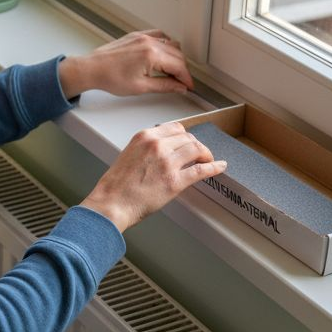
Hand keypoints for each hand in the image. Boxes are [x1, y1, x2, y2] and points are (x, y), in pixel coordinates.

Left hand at [58, 31, 193, 98]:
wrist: (92, 69)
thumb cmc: (110, 78)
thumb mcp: (140, 87)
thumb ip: (164, 86)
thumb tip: (179, 87)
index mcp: (151, 55)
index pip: (178, 66)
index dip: (186, 78)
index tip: (188, 86)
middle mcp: (149, 42)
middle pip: (178, 55)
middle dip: (182, 69)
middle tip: (180, 83)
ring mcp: (143, 36)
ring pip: (170, 43)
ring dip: (175, 57)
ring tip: (171, 72)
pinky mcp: (136, 35)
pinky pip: (159, 36)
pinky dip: (165, 45)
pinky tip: (162, 56)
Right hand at [81, 122, 227, 231]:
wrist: (111, 204)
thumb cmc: (116, 186)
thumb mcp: (129, 155)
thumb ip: (146, 149)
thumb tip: (163, 153)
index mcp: (145, 137)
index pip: (174, 128)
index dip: (185, 136)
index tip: (188, 142)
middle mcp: (157, 145)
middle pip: (188, 137)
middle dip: (196, 145)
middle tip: (199, 154)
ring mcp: (167, 162)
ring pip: (196, 149)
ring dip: (205, 154)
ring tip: (208, 160)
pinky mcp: (175, 181)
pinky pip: (201, 170)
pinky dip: (214, 167)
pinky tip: (220, 167)